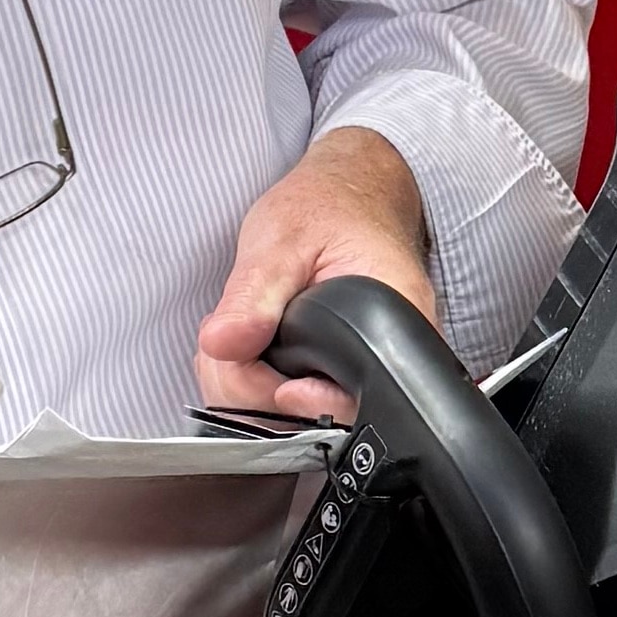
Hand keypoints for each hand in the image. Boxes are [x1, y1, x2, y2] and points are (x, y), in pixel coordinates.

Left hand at [198, 121, 436, 420]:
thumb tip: (223, 343)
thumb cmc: (330, 208)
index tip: (264, 372)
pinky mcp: (328, 377)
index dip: (298, 400)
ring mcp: (356, 374)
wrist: (348, 196)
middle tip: (232, 334)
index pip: (351, 399)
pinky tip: (246, 343)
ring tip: (239, 330)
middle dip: (250, 387)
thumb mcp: (282, 239)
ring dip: (242, 384)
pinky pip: (280, 405)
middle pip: (310, 420)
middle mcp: (385, 358)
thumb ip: (252, 295)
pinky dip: (248, 381)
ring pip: (286, 420)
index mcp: (393, 319)